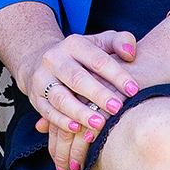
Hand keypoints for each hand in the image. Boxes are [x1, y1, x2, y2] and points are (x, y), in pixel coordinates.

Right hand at [21, 30, 138, 169]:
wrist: (41, 60)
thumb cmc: (81, 55)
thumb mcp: (100, 42)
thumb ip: (120, 41)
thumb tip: (130, 52)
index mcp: (73, 43)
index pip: (97, 59)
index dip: (117, 75)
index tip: (134, 90)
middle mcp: (54, 59)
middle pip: (77, 78)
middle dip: (98, 94)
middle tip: (118, 108)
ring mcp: (42, 78)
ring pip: (60, 97)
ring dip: (80, 112)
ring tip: (99, 123)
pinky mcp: (36, 97)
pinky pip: (47, 111)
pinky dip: (61, 121)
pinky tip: (76, 129)